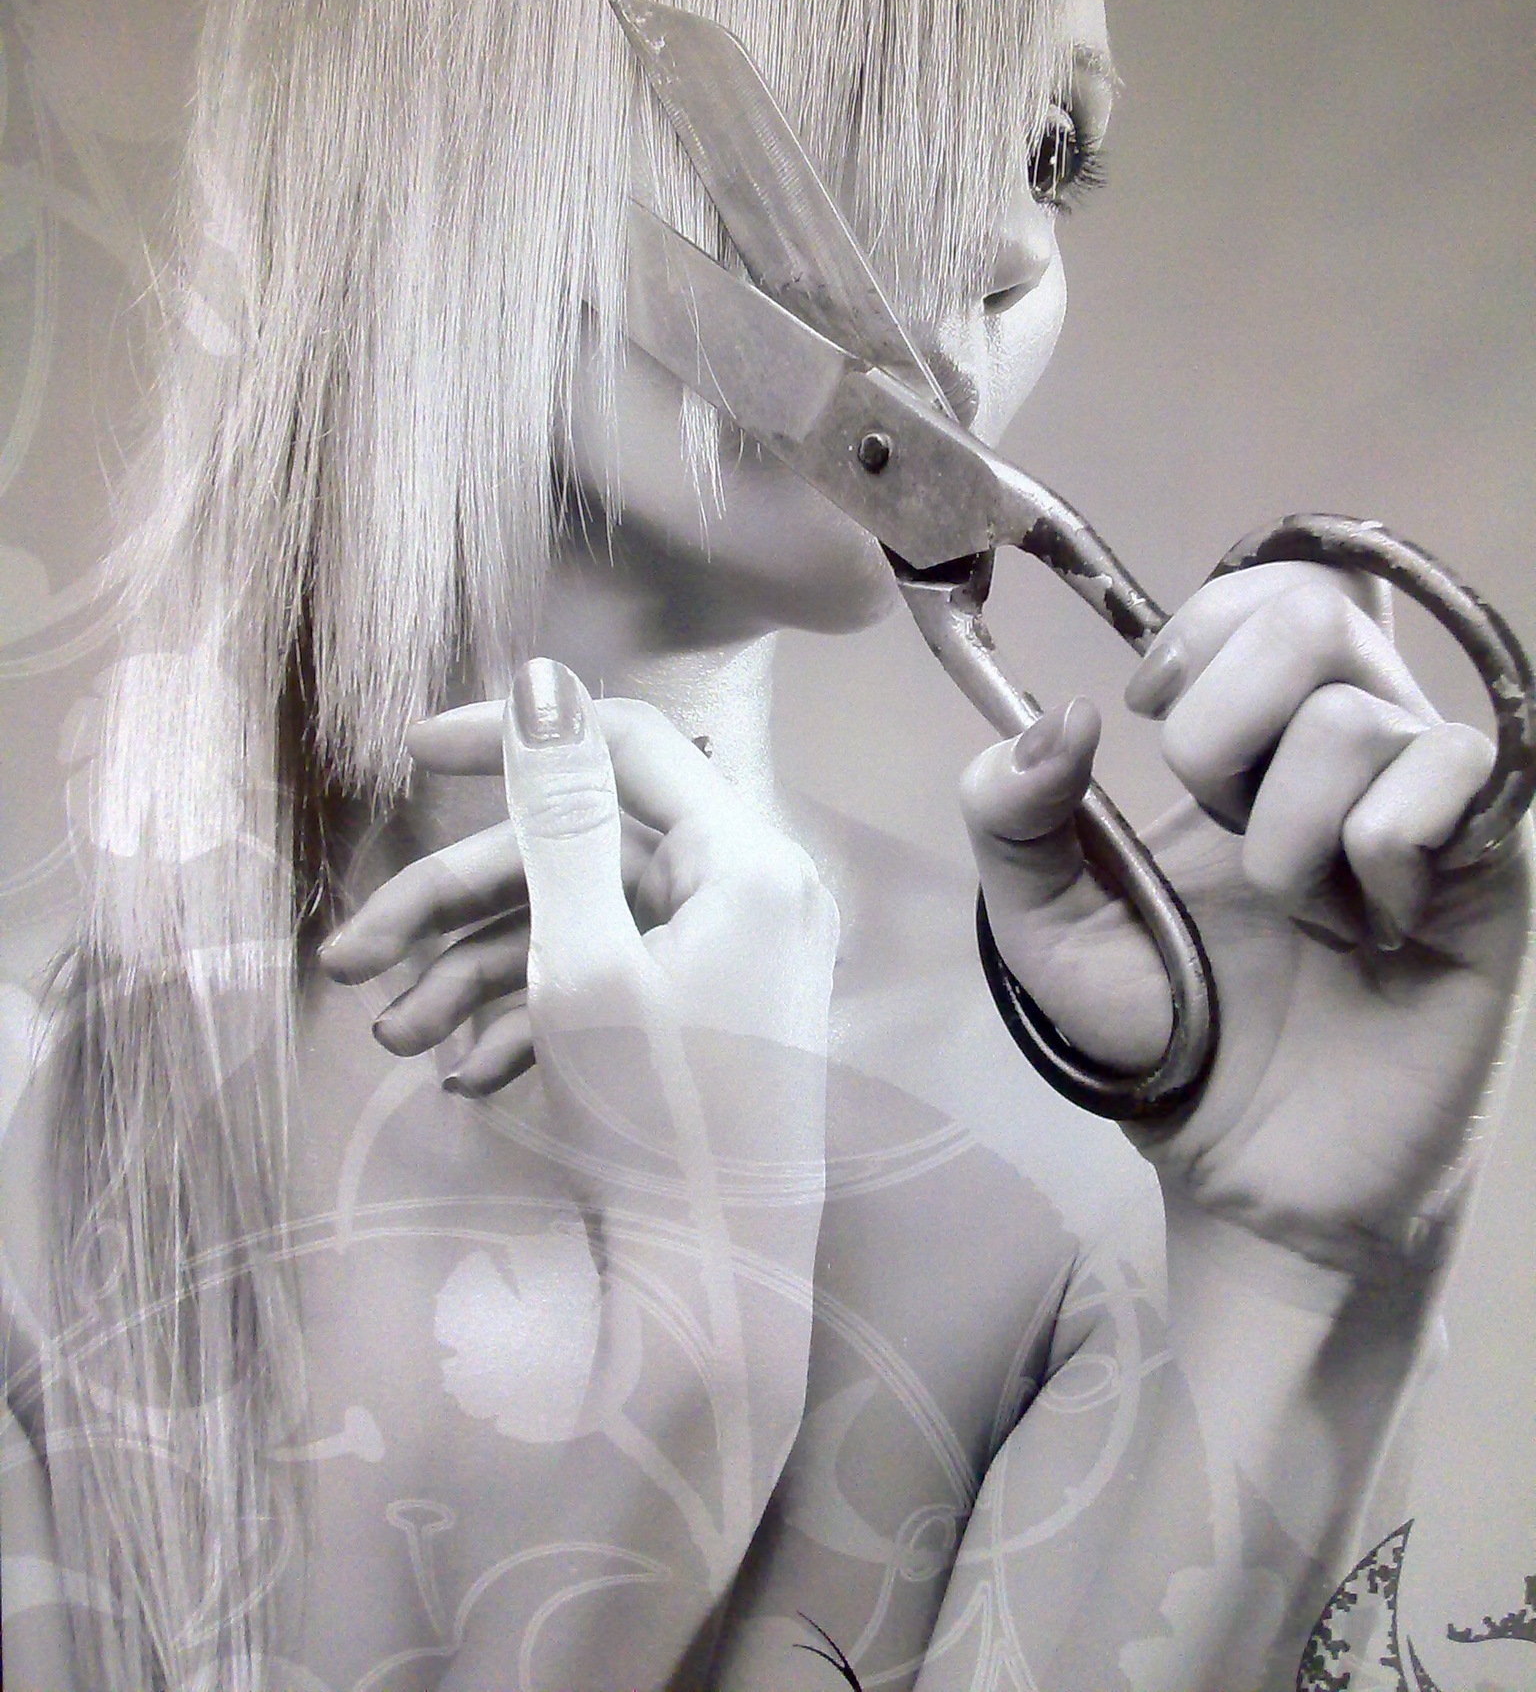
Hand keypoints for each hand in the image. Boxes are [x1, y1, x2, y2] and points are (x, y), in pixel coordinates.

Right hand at [320, 661, 836, 1100]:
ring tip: (391, 1038)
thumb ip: (561, 816)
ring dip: (475, 975)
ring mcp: (725, 961)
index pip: (621, 744)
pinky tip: (467, 1076)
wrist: (713, 1298)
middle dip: (455, 907)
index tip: (408, 756)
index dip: (511, 736)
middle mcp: (746, 894)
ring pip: (578, 927)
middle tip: (352, 956)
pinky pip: (605, 985)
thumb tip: (546, 683)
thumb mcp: (584, 959)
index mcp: (744, 859)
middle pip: (578, 854)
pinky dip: (532, 1018)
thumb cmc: (660, 1122)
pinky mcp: (700, 1019)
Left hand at [962, 563, 1532, 1271]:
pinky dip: (1370, 857)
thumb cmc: (1165, 1031)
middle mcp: (1353, 738)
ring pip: (1354, 714)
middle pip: (1313, 609)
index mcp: (1256, 732)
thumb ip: (1010, 812)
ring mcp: (1430, 795)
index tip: (1154, 712)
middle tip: (1218, 826)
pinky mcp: (1493, 861)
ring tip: (1296, 914)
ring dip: (1281, 836)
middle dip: (1222, 727)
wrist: (1250, 1166)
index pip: (1270, 582)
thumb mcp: (1043, 921)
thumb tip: (1063, 714)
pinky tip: (1370, 931)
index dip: (1200, 629)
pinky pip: (1444, 775)